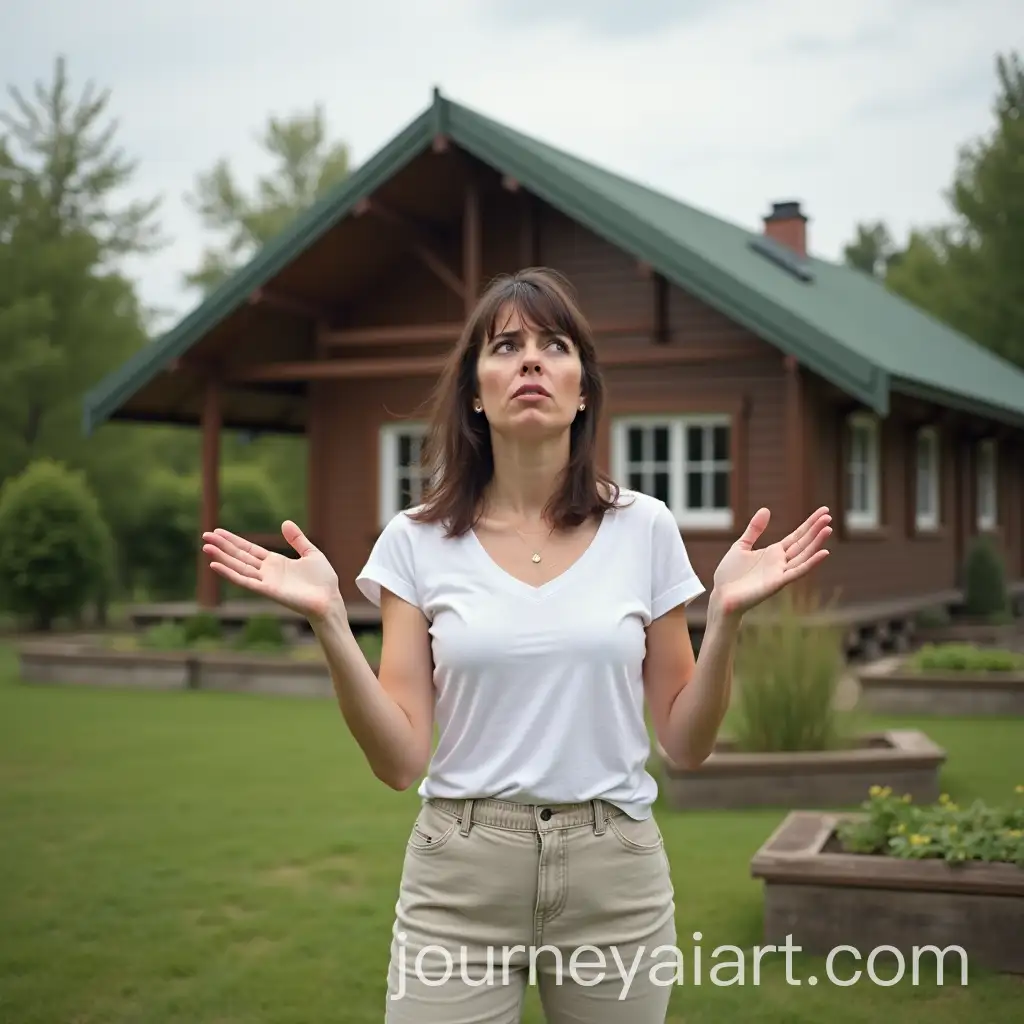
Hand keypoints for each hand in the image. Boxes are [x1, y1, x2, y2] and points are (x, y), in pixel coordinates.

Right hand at [201, 521, 342, 621]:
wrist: (329, 599)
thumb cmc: (322, 580)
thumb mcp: (311, 553)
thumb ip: (297, 539)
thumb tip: (285, 522)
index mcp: (275, 562)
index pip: (249, 549)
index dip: (233, 540)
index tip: (218, 532)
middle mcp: (267, 571)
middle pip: (239, 556)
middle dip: (222, 546)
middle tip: (205, 536)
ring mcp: (265, 581)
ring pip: (238, 567)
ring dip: (222, 558)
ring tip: (206, 547)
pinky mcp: (267, 591)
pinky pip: (245, 581)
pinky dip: (230, 574)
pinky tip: (215, 566)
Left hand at [710, 506, 830, 618]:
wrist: (721, 596)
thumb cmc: (730, 574)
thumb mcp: (741, 545)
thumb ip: (755, 529)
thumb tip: (766, 509)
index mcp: (774, 552)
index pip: (797, 536)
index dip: (810, 524)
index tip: (824, 511)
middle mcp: (781, 562)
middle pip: (803, 543)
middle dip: (816, 530)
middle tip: (829, 515)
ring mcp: (781, 572)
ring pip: (803, 555)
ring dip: (816, 543)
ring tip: (828, 529)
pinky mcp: (778, 583)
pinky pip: (797, 572)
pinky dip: (811, 563)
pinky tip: (824, 552)